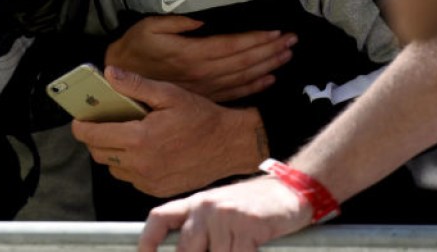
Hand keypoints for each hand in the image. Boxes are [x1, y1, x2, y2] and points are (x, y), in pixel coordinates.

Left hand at [71, 66, 266, 197]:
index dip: (80, 125)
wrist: (230, 145)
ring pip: (113, 167)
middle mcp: (141, 164)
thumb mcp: (168, 94)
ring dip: (111, 152)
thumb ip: (134, 85)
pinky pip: (130, 178)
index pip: (92, 135)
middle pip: (98, 153)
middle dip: (94, 137)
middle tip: (102, 122)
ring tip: (124, 134)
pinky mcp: (157, 189)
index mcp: (139, 139)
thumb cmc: (201, 117)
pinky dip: (128, 165)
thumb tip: (109, 74)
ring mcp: (149, 180)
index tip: (79, 119)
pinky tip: (141, 149)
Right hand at [105, 16, 294, 101]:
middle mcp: (202, 73)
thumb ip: (176, 23)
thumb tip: (202, 20)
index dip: (256, 39)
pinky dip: (253, 86)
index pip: (232, 46)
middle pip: (244, 61)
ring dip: (267, 66)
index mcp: (191, 54)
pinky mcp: (203, 98)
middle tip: (293, 41)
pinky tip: (269, 80)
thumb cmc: (133, 49)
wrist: (120, 81)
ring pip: (243, 77)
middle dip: (270, 50)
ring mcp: (204, 88)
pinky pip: (234, 93)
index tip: (277, 32)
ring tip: (287, 56)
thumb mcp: (148, 27)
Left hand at [138, 174, 311, 251]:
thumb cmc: (253, 206)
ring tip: (234, 250)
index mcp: (195, 203)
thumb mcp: (219, 210)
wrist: (290, 191)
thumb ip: (201, 229)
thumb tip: (186, 248)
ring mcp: (226, 216)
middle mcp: (205, 208)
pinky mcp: (248, 226)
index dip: (146, 240)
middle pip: (185, 248)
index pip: (159, 218)